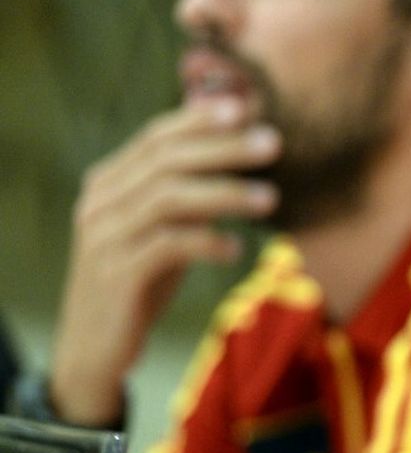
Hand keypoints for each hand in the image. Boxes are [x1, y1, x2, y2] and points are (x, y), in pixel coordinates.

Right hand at [49, 99, 280, 425]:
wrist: (95, 346)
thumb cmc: (140, 280)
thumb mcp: (164, 229)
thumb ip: (187, 191)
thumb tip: (236, 146)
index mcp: (109, 183)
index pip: (156, 137)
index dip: (200, 119)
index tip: (247, 106)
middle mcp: (100, 203)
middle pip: (166, 160)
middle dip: (224, 148)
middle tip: (274, 143)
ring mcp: (103, 238)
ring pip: (168, 198)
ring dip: (225, 193)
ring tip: (271, 198)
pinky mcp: (115, 275)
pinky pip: (166, 246)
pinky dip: (207, 242)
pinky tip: (237, 250)